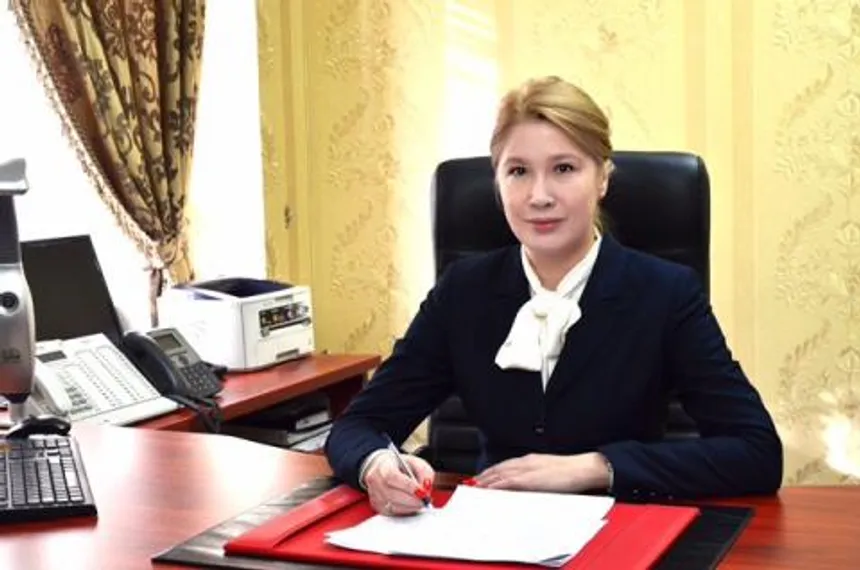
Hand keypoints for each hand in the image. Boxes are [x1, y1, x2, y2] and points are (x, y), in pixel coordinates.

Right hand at [364, 451, 434, 515]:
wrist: (385, 469)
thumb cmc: (402, 466)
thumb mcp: (416, 463)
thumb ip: (424, 473)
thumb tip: (426, 488)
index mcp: (383, 466)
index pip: (392, 476)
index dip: (407, 486)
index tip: (422, 491)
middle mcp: (375, 480)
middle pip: (392, 494)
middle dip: (411, 500)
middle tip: (425, 501)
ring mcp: (374, 494)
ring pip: (392, 506)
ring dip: (409, 507)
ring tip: (420, 503)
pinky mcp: (377, 506)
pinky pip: (392, 513)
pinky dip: (405, 511)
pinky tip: (412, 506)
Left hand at [472, 452, 609, 492]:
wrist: (583, 468)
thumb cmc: (571, 472)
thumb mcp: (549, 471)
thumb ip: (536, 476)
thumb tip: (527, 484)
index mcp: (530, 461)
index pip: (505, 466)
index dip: (491, 472)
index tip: (482, 478)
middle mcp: (525, 462)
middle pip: (498, 469)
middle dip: (484, 476)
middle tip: (471, 484)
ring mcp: (527, 469)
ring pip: (499, 474)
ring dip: (485, 481)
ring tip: (474, 487)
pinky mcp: (530, 478)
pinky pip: (508, 482)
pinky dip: (496, 485)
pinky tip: (488, 490)